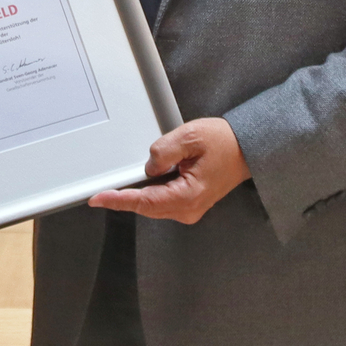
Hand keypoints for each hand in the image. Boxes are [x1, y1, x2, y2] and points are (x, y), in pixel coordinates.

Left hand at [88, 117, 246, 224]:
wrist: (247, 148)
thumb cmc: (224, 142)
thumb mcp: (191, 136)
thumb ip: (164, 151)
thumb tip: (148, 167)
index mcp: (188, 196)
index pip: (145, 202)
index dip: (119, 201)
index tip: (97, 199)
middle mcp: (188, 209)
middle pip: (147, 206)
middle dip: (127, 195)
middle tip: (107, 186)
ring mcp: (190, 209)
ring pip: (153, 204)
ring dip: (142, 190)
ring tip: (140, 174)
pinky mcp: (190, 205)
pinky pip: (163, 201)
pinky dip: (153, 190)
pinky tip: (154, 176)